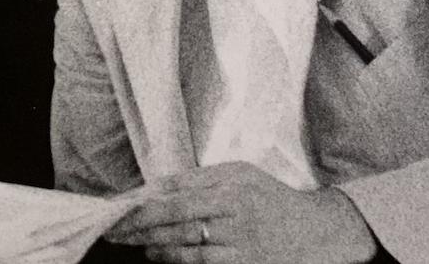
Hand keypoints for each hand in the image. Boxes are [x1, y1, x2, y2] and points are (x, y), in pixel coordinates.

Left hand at [106, 161, 376, 262]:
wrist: (314, 233)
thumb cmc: (271, 199)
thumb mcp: (241, 175)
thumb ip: (202, 178)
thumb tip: (158, 185)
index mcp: (231, 180)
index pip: (177, 188)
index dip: (144, 199)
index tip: (119, 205)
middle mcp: (234, 207)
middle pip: (174, 217)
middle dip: (138, 224)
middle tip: (114, 227)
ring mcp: (239, 239)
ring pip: (183, 244)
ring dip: (152, 244)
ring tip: (133, 241)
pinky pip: (200, 263)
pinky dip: (174, 259)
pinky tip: (157, 254)